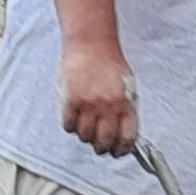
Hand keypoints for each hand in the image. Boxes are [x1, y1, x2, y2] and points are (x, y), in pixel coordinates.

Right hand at [60, 40, 139, 157]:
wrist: (91, 43)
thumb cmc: (109, 64)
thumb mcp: (127, 87)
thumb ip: (126, 110)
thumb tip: (126, 136)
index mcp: (125, 103)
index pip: (126, 138)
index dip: (122, 150)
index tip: (118, 151)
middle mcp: (108, 106)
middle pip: (103, 142)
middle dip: (102, 147)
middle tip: (99, 144)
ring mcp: (88, 104)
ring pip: (84, 137)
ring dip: (85, 135)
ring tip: (86, 125)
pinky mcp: (70, 100)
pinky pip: (68, 126)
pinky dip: (71, 125)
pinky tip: (75, 116)